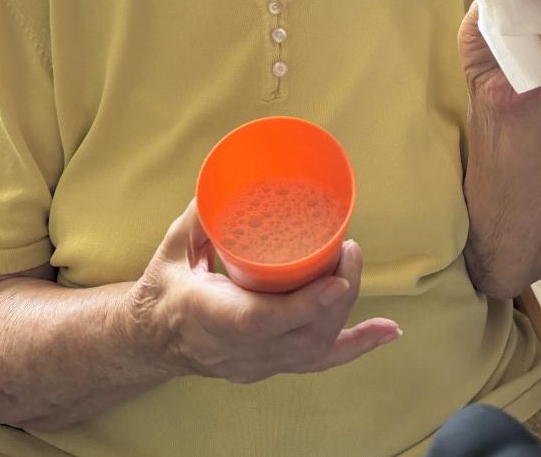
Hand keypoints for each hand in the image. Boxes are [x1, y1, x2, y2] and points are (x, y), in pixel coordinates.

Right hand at [125, 199, 400, 383]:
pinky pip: (319, 362)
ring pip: (312, 347)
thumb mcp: (174, 245)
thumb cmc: (165, 286)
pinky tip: (389, 331)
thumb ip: (202, 213)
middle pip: (298, 334)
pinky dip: (358, 345)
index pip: (258, 322)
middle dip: (335, 293)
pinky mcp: (270, 365)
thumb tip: (229, 175)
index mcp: (205, 315)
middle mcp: (234, 348)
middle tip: (348, 248)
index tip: (334, 282)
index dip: (301, 306)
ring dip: (343, 307)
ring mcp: (255, 363)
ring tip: (353, 264)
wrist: (151, 339)